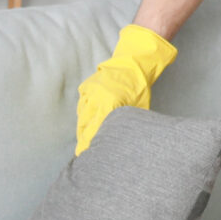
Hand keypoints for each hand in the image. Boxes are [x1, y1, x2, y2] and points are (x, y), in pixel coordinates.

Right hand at [75, 24, 178, 152]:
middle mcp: (96, 99)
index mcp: (109, 105)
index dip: (89, 145)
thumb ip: (125, 125)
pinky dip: (84, 115)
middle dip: (84, 140)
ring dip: (83, 128)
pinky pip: (82, 105)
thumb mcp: (137, 110)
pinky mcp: (86, 87)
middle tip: (83, 153)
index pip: (94, 131)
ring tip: (84, 141)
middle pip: (84, 126)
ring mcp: (89, 92)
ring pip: (82, 116)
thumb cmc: (138, 89)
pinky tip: (86, 123)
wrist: (133, 64)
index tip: (85, 155)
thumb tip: (120, 142)